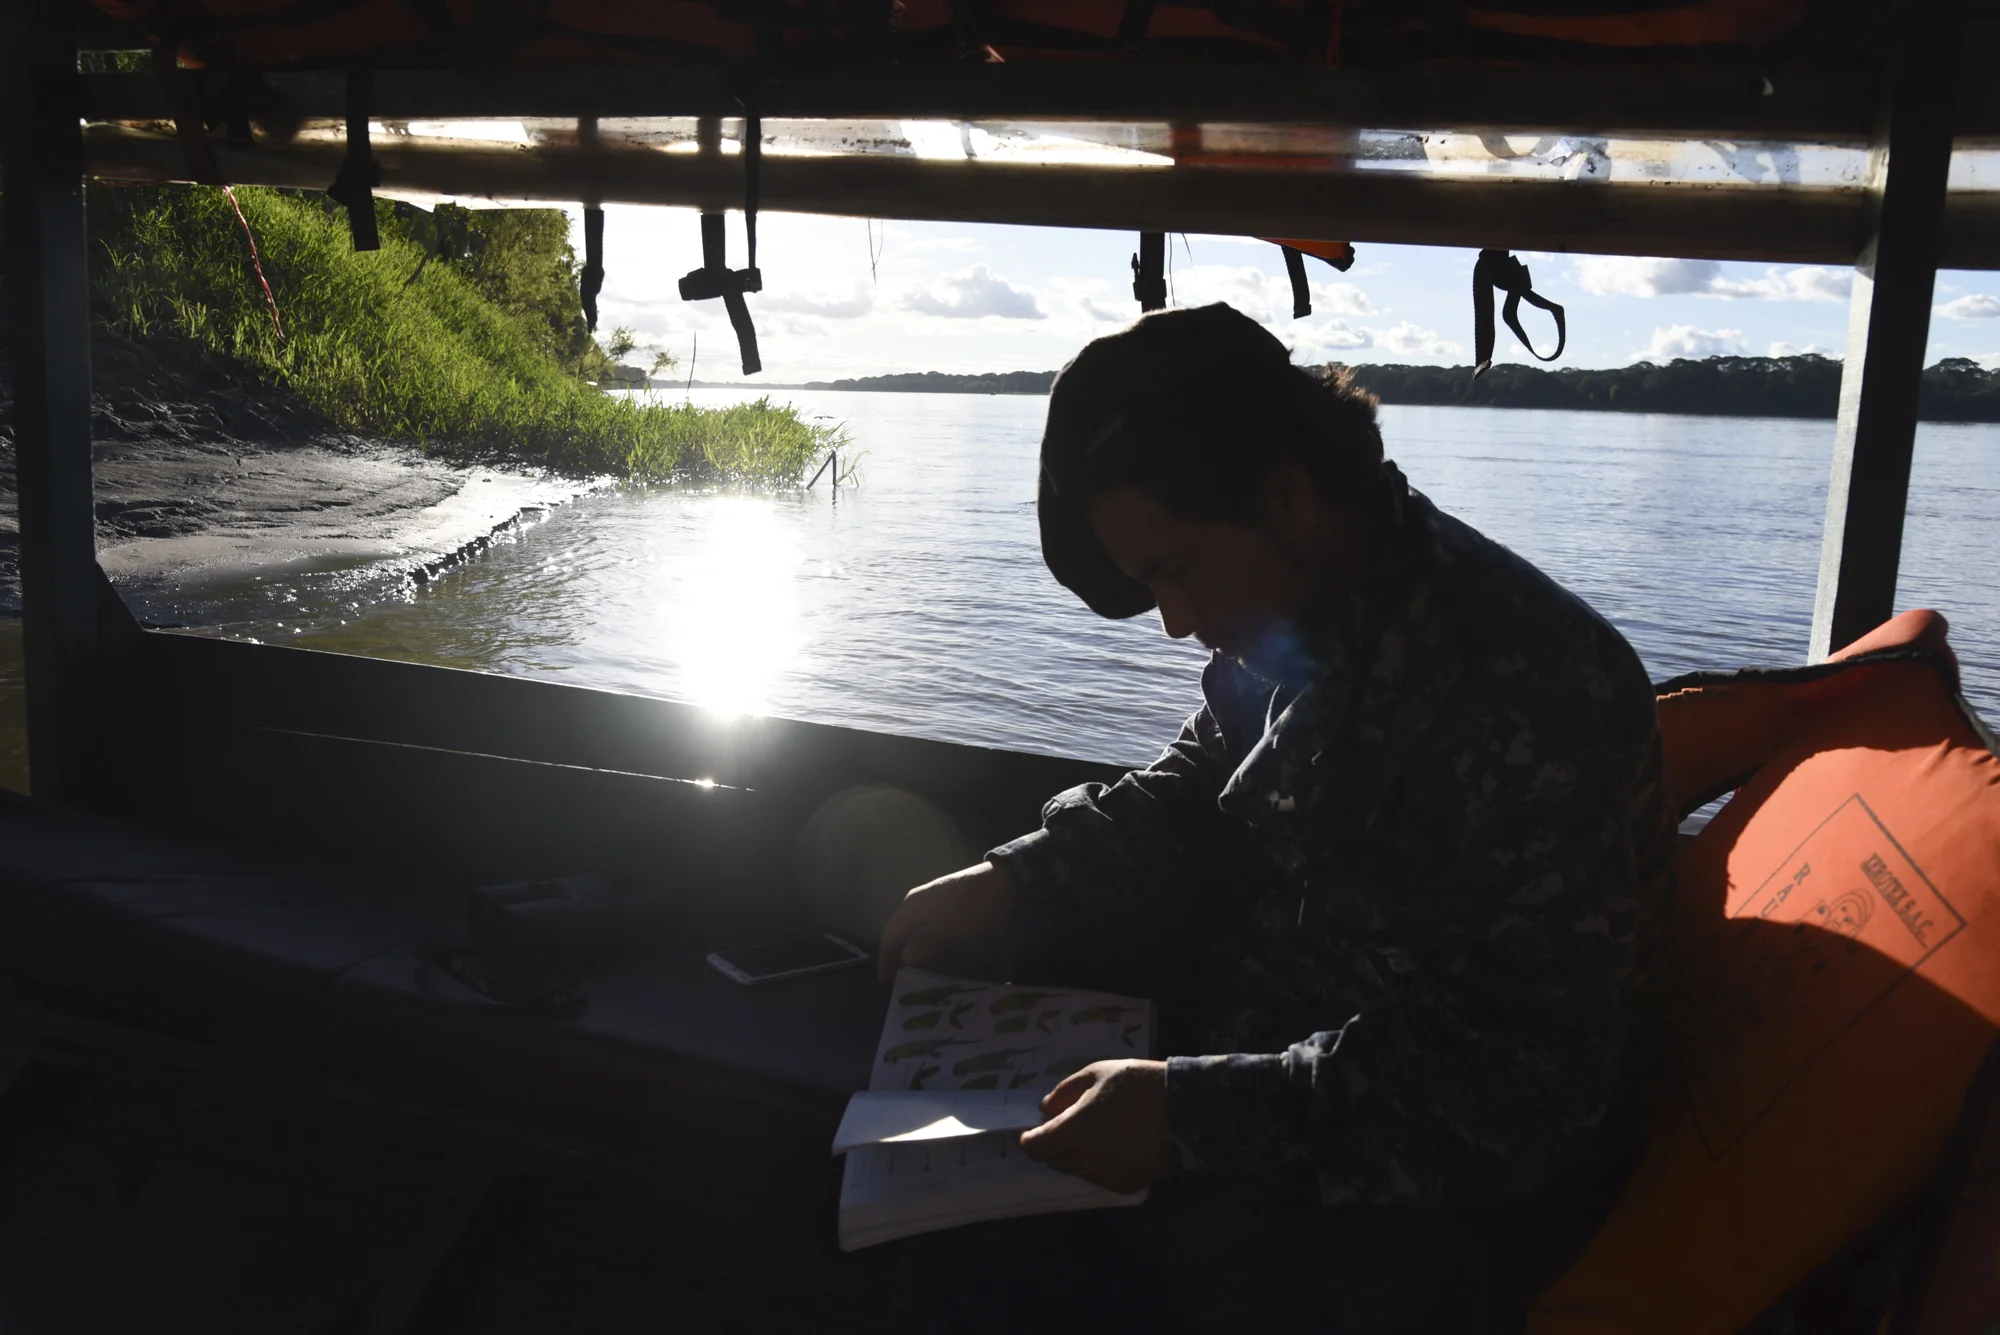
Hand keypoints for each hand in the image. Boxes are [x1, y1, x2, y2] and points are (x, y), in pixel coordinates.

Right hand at [876, 861, 1016, 982]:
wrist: (1005, 883)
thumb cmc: (972, 909)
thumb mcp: (948, 932)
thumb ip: (925, 946)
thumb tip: (904, 958)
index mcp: (911, 906)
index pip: (890, 935)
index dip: (886, 959)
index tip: (886, 983)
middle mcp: (918, 902)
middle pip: (902, 933)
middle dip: (899, 957)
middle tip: (902, 981)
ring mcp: (935, 902)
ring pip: (917, 932)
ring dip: (916, 952)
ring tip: (919, 974)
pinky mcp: (951, 905)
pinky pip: (931, 929)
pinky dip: (930, 945)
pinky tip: (938, 957)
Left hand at [1018, 1059, 1175, 1194]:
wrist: (1185, 1110)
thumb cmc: (1136, 1086)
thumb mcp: (1096, 1074)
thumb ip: (1065, 1093)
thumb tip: (1047, 1109)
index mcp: (1071, 1135)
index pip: (1034, 1148)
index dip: (1030, 1137)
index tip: (1035, 1127)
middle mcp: (1084, 1162)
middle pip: (1055, 1160)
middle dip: (1053, 1144)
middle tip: (1066, 1123)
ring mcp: (1107, 1177)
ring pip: (1078, 1170)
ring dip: (1077, 1154)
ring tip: (1095, 1130)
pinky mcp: (1128, 1185)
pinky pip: (1102, 1176)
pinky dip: (1100, 1163)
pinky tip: (1115, 1144)